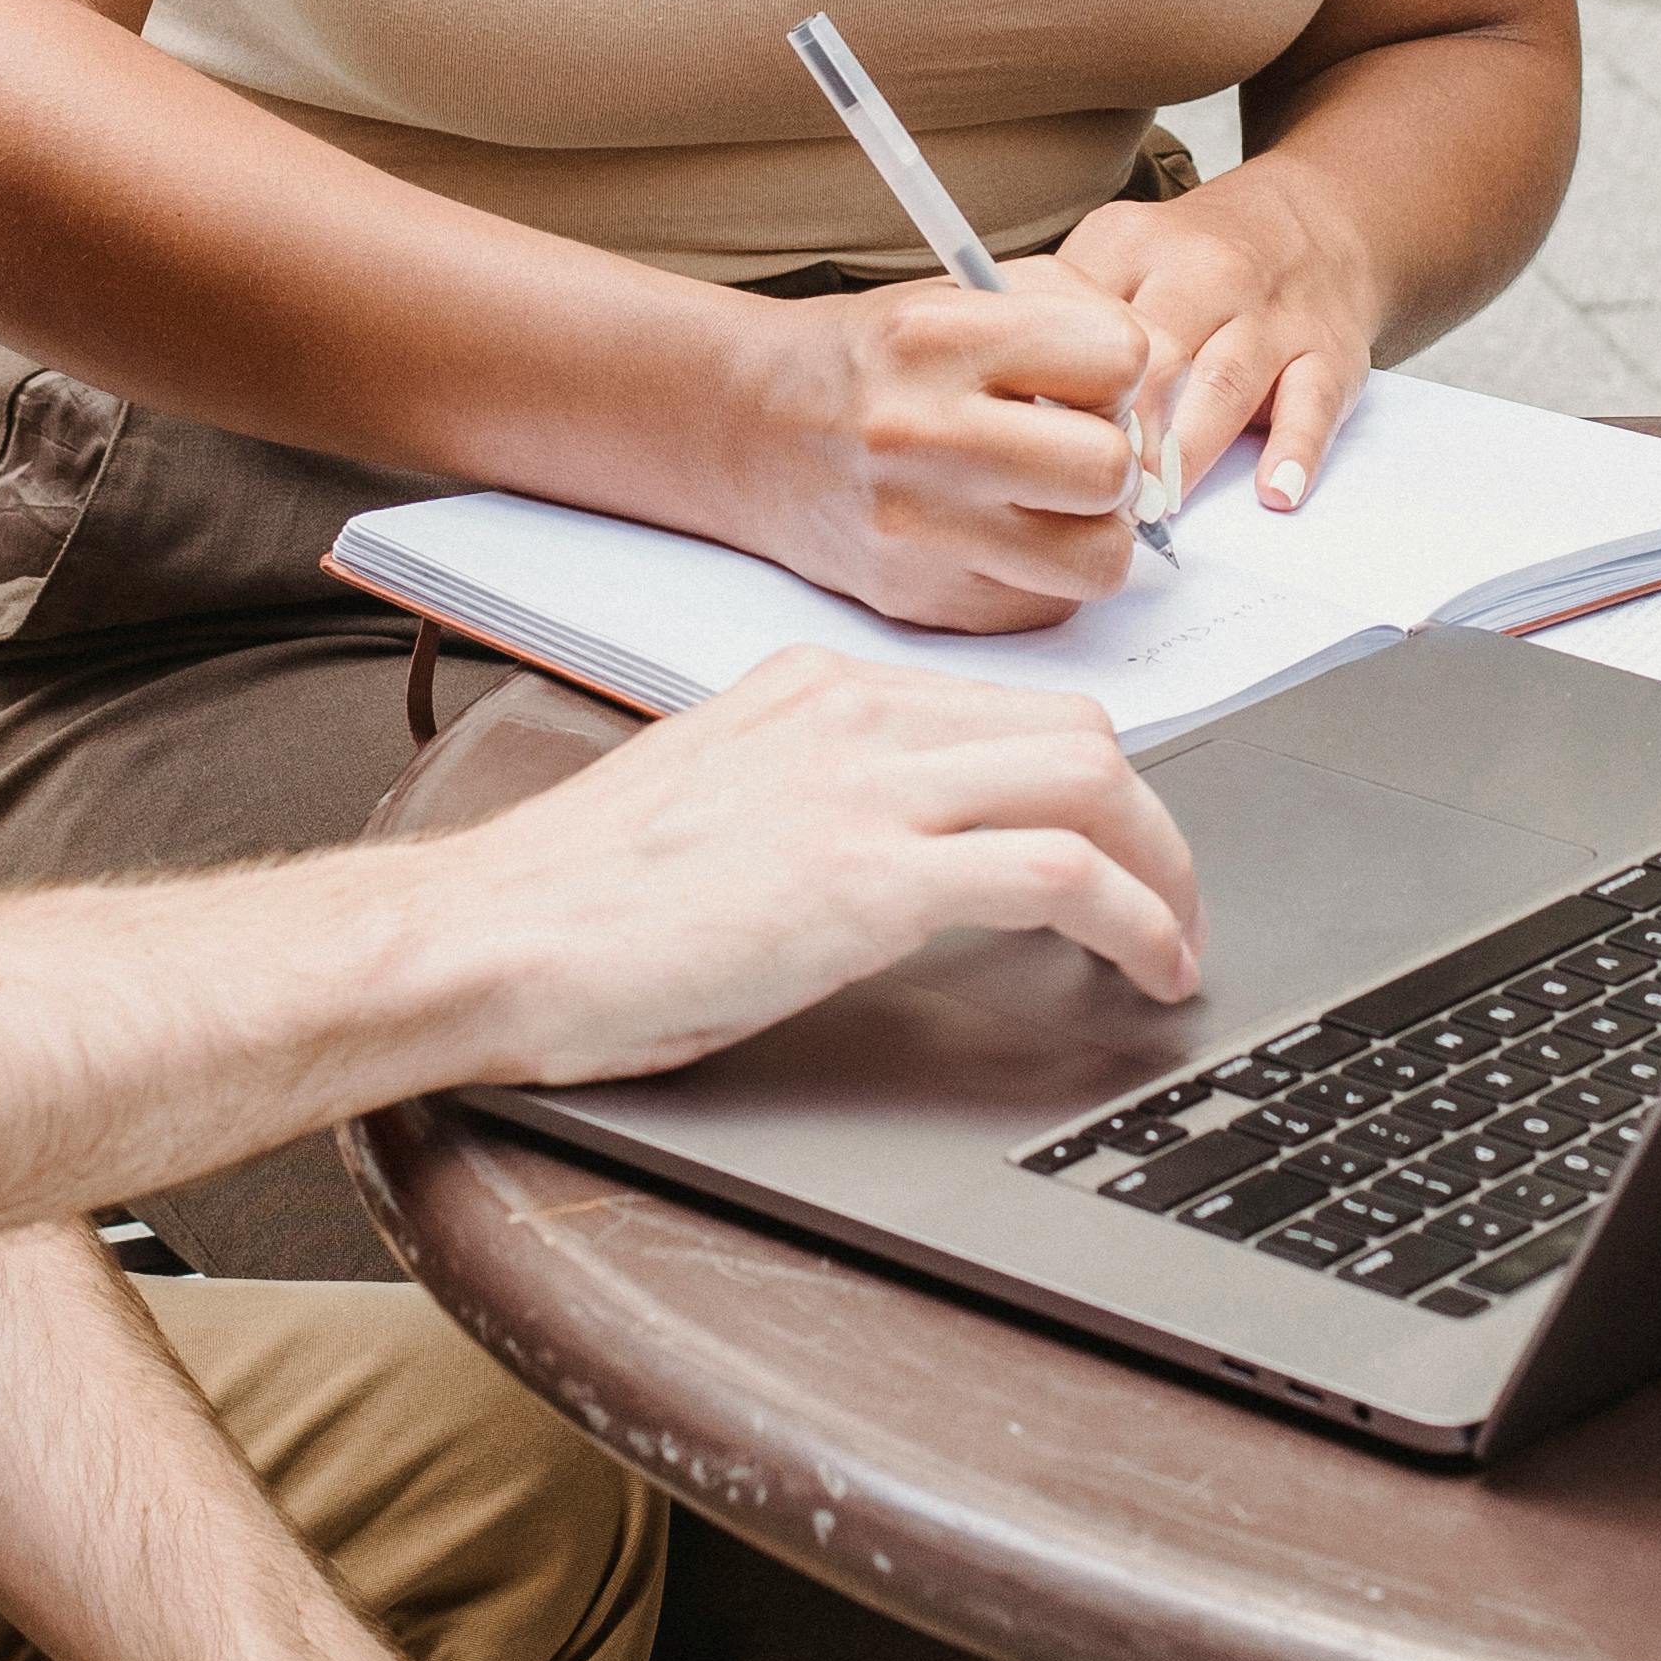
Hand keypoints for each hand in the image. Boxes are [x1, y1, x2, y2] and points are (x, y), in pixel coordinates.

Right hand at [434, 649, 1206, 1077]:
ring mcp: (865, 787)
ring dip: (1165, 872)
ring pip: (1095, 785)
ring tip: (1175, 948)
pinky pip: (1062, 874)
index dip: (1089, 785)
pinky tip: (1148, 971)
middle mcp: (852, 714)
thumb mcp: (711, 801)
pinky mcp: (869, 877)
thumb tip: (879, 846)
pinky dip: (1136, 921)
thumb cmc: (570, 899)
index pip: (1006, 709)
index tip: (1116, 847)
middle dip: (1150, 823)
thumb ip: (805, 794)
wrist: (485, 934)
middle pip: (1077, 735)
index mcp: (813, 689)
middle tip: (1170, 903)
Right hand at [743, 275, 1146, 632]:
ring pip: (1097, 561)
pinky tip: (1002, 536)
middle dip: (1112, 459)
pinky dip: (1044, 577)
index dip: (1119, 369)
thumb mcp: (964, 294)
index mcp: (937, 337)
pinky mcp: (919, 601)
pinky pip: (1048, 608)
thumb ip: (1077, 315)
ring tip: (1051, 502)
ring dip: (1093, 532)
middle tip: (1076, 449)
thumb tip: (1168, 395)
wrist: (750, 428)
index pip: (1119, 357)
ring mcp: (917, 531)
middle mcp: (921, 435)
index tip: (1086, 379)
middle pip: (1110, 470)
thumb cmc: (875, 359)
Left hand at [1050, 175, 1383, 513]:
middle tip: (1088, 503)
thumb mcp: (1119, 249)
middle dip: (1120, 436)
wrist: (1316, 215)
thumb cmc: (1197, 257)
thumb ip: (1061, 313)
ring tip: (1155, 513)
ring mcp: (1272, 316)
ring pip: (1223, 385)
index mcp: (1136, 245)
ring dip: (1187, 454)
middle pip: (1153, 358)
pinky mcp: (1329, 353)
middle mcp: (1207, 274)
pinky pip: (1313, 404)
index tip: (1032, 454)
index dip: (1057, 395)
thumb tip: (1000, 402)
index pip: (1084, 322)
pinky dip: (1295, 450)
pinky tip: (1273, 492)